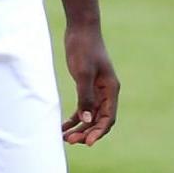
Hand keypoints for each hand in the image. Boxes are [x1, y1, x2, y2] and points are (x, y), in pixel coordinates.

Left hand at [62, 23, 118, 144]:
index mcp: (110, 90)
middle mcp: (106, 92)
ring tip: (65, 138)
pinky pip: (82, 108)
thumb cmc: (84, 49)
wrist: (80, 29)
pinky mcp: (86, 86)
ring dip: (79, 128)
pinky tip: (62, 126)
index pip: (108, 118)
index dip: (98, 132)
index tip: (87, 142)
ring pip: (90, 116)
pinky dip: (74, 118)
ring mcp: (96, 90)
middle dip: (86, 132)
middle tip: (70, 141)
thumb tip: (86, 119)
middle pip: (99, 120)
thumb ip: (85, 96)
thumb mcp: (83, 73)